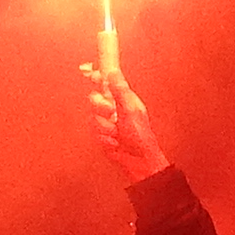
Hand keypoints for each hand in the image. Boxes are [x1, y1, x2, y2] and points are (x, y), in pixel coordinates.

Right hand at [90, 63, 172, 183]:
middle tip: (111, 113)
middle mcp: (114, 108)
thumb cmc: (140, 137)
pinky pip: (95, 132)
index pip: (107, 82)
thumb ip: (120, 91)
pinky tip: (114, 141)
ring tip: (116, 133)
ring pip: (94, 117)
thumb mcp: (131, 110)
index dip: (99, 77)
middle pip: (94, 98)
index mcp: (124, 99)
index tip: (93, 74)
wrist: (138, 161)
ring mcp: (107, 122)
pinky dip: (105, 138)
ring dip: (105, 127)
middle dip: (101, 107)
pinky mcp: (102, 134)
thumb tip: (113, 72)